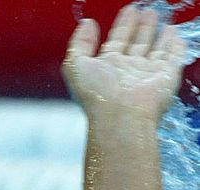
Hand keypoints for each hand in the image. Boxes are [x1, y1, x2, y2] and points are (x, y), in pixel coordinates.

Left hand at [63, 5, 185, 119]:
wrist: (120, 117)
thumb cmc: (97, 95)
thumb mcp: (76, 66)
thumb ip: (78, 44)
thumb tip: (87, 24)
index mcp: (108, 68)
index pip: (117, 41)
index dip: (123, 25)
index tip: (129, 10)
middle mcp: (128, 72)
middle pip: (137, 44)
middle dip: (141, 27)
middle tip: (147, 12)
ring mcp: (147, 75)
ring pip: (156, 50)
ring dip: (158, 35)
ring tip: (158, 18)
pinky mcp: (165, 78)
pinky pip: (173, 59)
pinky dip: (175, 47)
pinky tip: (174, 36)